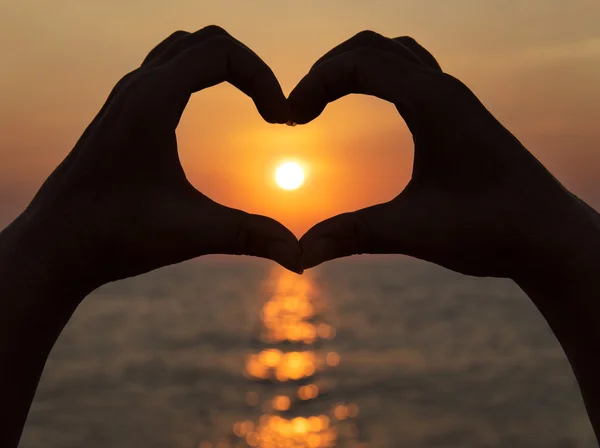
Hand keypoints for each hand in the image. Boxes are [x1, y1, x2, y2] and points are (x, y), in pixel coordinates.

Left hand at [11, 26, 301, 295]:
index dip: (263, 78)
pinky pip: (165, 69)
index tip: (281, 120)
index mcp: (152, 100)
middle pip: (206, 40)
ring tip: (253, 104)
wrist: (54, 248)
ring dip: (224, 66)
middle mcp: (135, 87)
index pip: (221, 52)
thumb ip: (250, 236)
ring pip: (183, 49)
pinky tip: (210, 110)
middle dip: (250, 67)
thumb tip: (301, 258)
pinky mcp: (121, 113)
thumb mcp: (191, 233)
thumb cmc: (114, 236)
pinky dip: (199, 75)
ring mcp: (125, 97)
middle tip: (273, 110)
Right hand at [291, 31, 598, 280]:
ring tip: (323, 101)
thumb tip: (299, 254)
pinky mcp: (459, 114)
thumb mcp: (414, 232)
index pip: (359, 63)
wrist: (549, 236)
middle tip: (298, 109)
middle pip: (371, 46)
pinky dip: (377, 75)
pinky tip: (368, 106)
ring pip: (393, 53)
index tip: (289, 119)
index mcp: (433, 104)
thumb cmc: (492, 229)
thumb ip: (353, 236)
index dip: (314, 83)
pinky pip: (411, 71)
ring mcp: (454, 98)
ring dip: (352, 67)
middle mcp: (445, 89)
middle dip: (326, 70)